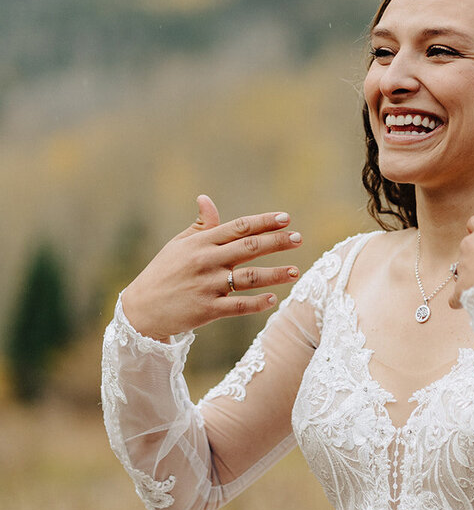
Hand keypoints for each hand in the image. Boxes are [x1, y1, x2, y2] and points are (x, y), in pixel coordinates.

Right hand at [120, 195, 302, 340]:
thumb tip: (206, 198)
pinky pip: (238, 306)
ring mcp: (207, 286)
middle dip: (277, 242)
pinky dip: (257, 303)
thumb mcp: (179, 246)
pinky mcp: (207, 310)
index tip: (286, 218)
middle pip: (248, 248)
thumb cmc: (164, 273)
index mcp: (201, 243)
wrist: (139, 310)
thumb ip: (201, 225)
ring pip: (248, 278)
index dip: (264, 222)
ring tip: (296, 271)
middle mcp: (206, 262)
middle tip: (298, 238)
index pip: (238, 227)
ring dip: (275, 274)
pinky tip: (274, 299)